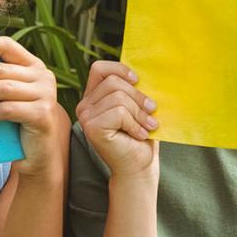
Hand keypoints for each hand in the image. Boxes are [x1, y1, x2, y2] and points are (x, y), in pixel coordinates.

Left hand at [0, 36, 69, 178]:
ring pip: (4, 88)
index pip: (8, 47)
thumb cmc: (18, 119)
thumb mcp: (10, 94)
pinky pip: (7, 110)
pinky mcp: (42, 114)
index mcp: (34, 65)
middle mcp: (43, 77)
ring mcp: (46, 95)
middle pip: (3, 69)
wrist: (39, 151)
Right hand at [72, 61, 156, 179]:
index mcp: (93, 97)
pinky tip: (139, 135)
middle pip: (113, 82)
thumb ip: (133, 88)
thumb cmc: (140, 136)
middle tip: (152, 113)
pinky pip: (119, 112)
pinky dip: (135, 123)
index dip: (120, 69)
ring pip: (118, 97)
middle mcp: (84, 105)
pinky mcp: (92, 128)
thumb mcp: (136, 106)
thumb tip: (144, 70)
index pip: (99, 69)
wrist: (138, 167)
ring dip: (139, 113)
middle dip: (138, 97)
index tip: (138, 81)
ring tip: (148, 126)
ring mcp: (85, 117)